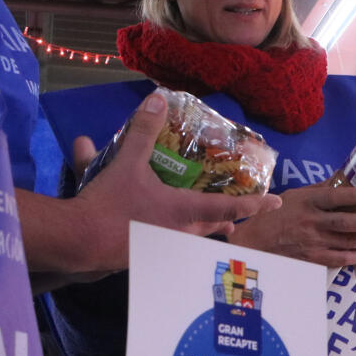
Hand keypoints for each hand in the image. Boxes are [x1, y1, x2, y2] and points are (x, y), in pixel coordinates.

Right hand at [73, 91, 282, 270]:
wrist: (80, 240)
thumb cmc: (110, 204)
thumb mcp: (128, 163)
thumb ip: (143, 132)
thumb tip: (157, 99)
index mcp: (183, 212)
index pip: (228, 207)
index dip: (254, 204)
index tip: (275, 203)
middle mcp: (179, 233)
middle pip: (211, 227)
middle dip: (227, 221)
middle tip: (237, 218)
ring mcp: (162, 248)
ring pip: (191, 239)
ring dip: (202, 230)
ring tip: (208, 225)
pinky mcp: (144, 256)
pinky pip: (169, 245)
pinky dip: (175, 237)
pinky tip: (162, 231)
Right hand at [229, 183, 355, 278]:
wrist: (255, 242)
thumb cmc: (276, 214)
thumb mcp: (295, 195)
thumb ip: (320, 189)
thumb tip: (344, 177)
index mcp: (305, 202)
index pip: (333, 197)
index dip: (354, 196)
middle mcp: (309, 222)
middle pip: (346, 223)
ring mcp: (311, 242)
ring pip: (347, 242)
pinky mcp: (311, 259)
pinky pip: (338, 258)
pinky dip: (354, 256)